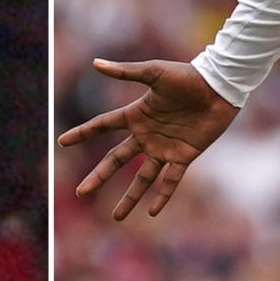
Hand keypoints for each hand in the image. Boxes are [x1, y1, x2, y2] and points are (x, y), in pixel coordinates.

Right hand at [58, 59, 239, 218]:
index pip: (102, 126)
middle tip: (81, 193)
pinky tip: (152, 211)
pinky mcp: (184, 156)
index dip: (82, 133)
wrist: (218, 87)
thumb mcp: (154, 72)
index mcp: (136, 114)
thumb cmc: (186, 76)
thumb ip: (125, 72)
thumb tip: (95, 63)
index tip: (61, 142)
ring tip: (117, 217)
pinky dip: (162, 196)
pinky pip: (171, 180)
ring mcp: (164, 148)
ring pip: (141, 178)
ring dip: (129, 197)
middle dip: (98, 176)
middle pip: (115, 159)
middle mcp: (146, 134)